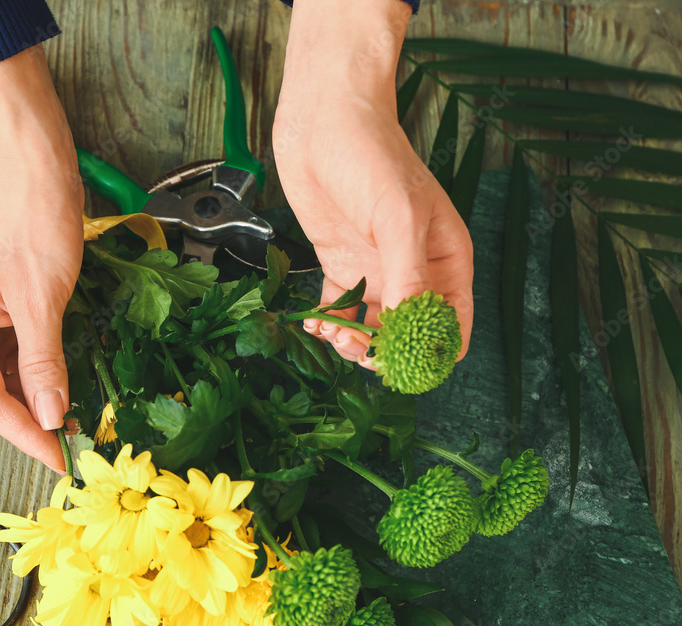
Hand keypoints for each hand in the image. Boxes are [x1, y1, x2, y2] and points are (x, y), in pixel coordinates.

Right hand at [0, 47, 82, 472]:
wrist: (34, 171)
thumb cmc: (34, 224)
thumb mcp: (43, 302)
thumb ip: (44, 364)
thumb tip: (53, 417)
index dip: (23, 432)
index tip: (57, 457)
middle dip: (24, 421)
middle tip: (66, 444)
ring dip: (31, 401)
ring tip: (69, 421)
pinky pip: (9, 357)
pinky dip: (33, 375)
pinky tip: (58, 387)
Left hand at [274, 0, 472, 369]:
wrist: (325, 120)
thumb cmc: (372, 156)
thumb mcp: (398, 216)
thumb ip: (407, 273)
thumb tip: (410, 326)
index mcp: (447, 259)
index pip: (454, 323)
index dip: (433, 351)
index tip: (402, 362)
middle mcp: (414, 270)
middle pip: (409, 335)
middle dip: (384, 350)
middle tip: (356, 347)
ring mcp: (377, 269)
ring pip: (373, 329)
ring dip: (354, 341)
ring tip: (332, 332)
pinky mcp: (342, 265)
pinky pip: (342, 310)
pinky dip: (330, 323)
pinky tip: (315, 322)